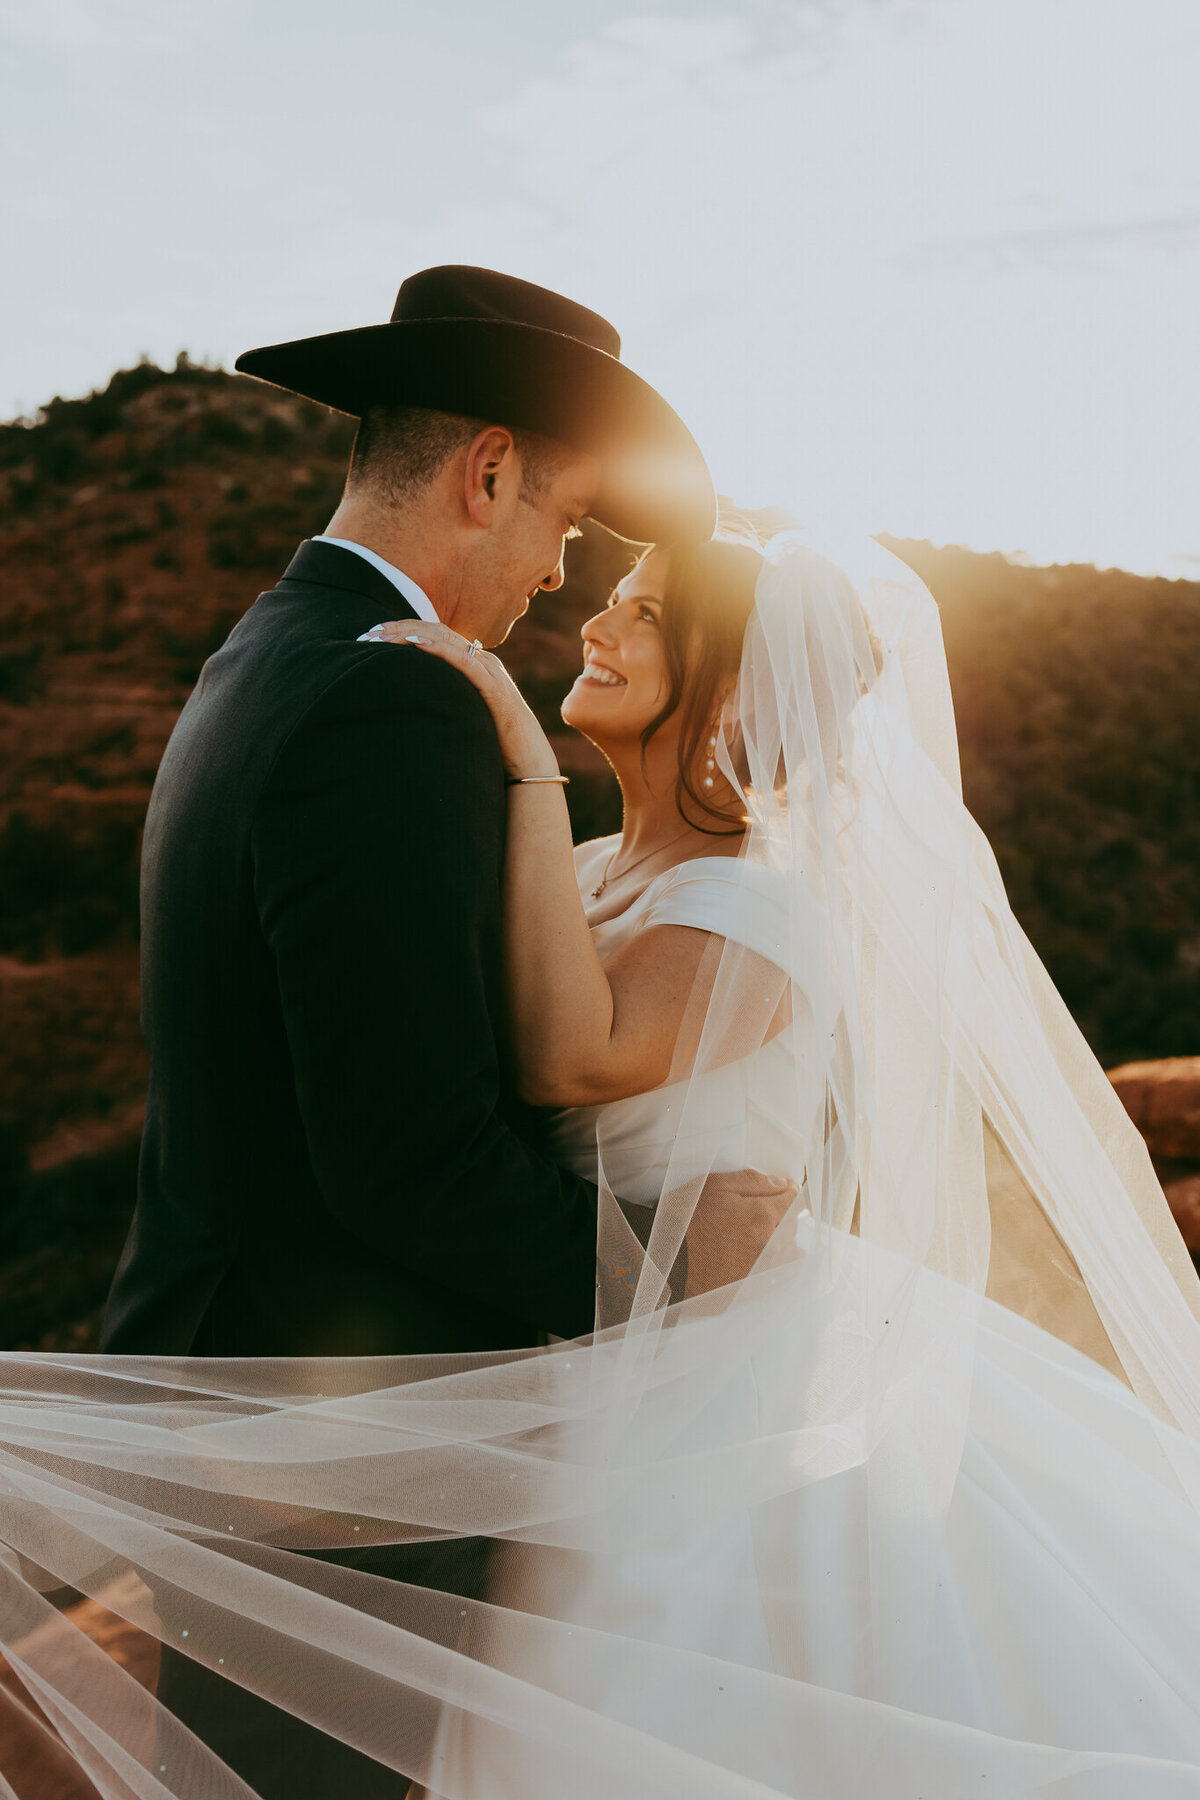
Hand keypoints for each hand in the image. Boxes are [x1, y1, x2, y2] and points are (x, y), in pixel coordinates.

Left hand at [358, 620, 559, 779]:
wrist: (529, 764)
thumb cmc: (495, 745)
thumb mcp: (463, 716)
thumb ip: (444, 702)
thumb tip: (411, 706)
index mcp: (475, 665)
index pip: (434, 636)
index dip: (402, 630)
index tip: (371, 635)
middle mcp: (482, 661)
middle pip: (436, 631)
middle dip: (398, 629)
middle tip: (366, 634)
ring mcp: (489, 671)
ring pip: (445, 639)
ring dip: (409, 634)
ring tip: (380, 637)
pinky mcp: (493, 687)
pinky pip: (463, 659)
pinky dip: (437, 648)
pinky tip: (414, 644)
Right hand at [683, 1169, 798, 1298]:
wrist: (665, 1267)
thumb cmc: (684, 1223)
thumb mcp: (712, 1187)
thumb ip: (751, 1180)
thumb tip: (781, 1182)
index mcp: (762, 1216)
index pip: (793, 1199)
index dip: (788, 1190)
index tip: (782, 1189)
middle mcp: (769, 1245)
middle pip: (794, 1225)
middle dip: (786, 1215)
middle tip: (769, 1209)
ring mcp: (763, 1270)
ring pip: (792, 1253)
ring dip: (785, 1241)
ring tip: (768, 1236)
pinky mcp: (754, 1290)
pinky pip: (782, 1278)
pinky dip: (781, 1267)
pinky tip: (768, 1260)